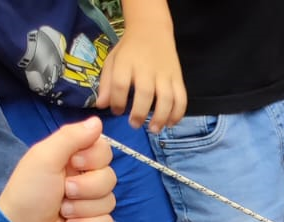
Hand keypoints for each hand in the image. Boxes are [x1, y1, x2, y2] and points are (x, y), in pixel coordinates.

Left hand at [0, 118, 115, 221]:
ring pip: (110, 201)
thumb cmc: (30, 191)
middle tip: (65, 191)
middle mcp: (85, 179)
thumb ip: (71, 136)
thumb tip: (98, 120)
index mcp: (73, 159)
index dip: (95, 158)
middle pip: (110, 177)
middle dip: (87, 187)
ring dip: (83, 208)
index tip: (75, 163)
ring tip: (63, 212)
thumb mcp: (45, 156)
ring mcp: (91, 204)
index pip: (104, 149)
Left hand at [98, 16, 186, 131]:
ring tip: (153, 129)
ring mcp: (165, 74)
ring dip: (161, 118)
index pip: (120, 84)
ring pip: (167, 99)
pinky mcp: (178, 78)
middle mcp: (147, 68)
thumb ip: (107, 83)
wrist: (152, 29)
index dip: (117, 102)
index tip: (117, 111)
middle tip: (134, 124)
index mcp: (127, 62)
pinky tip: (170, 123)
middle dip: (139, 113)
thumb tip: (102, 105)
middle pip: (145, 93)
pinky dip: (177, 114)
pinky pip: (181, 99)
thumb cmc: (130, 50)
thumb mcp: (113, 60)